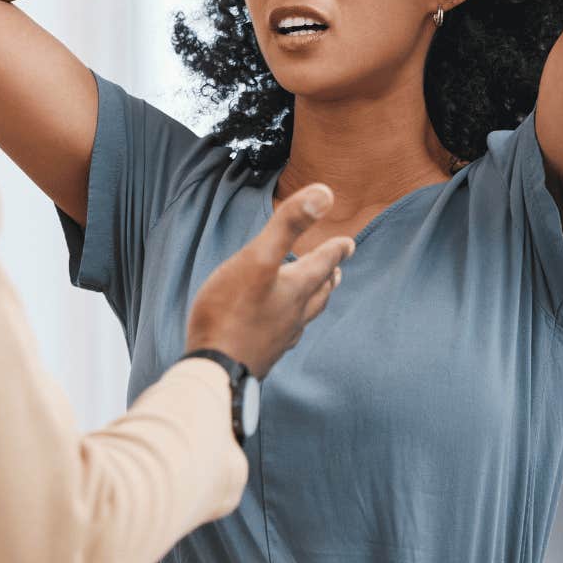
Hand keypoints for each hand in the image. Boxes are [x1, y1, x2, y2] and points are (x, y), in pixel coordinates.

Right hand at [185, 183, 352, 378]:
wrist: (214, 369)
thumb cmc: (231, 312)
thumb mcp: (259, 257)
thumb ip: (288, 225)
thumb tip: (325, 193)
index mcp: (296, 288)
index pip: (324, 262)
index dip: (336, 250)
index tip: (348, 243)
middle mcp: (293, 314)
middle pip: (319, 292)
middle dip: (329, 276)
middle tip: (338, 268)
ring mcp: (278, 337)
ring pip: (304, 315)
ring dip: (314, 300)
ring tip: (315, 295)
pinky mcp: (261, 354)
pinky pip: (283, 335)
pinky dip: (289, 323)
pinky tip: (278, 327)